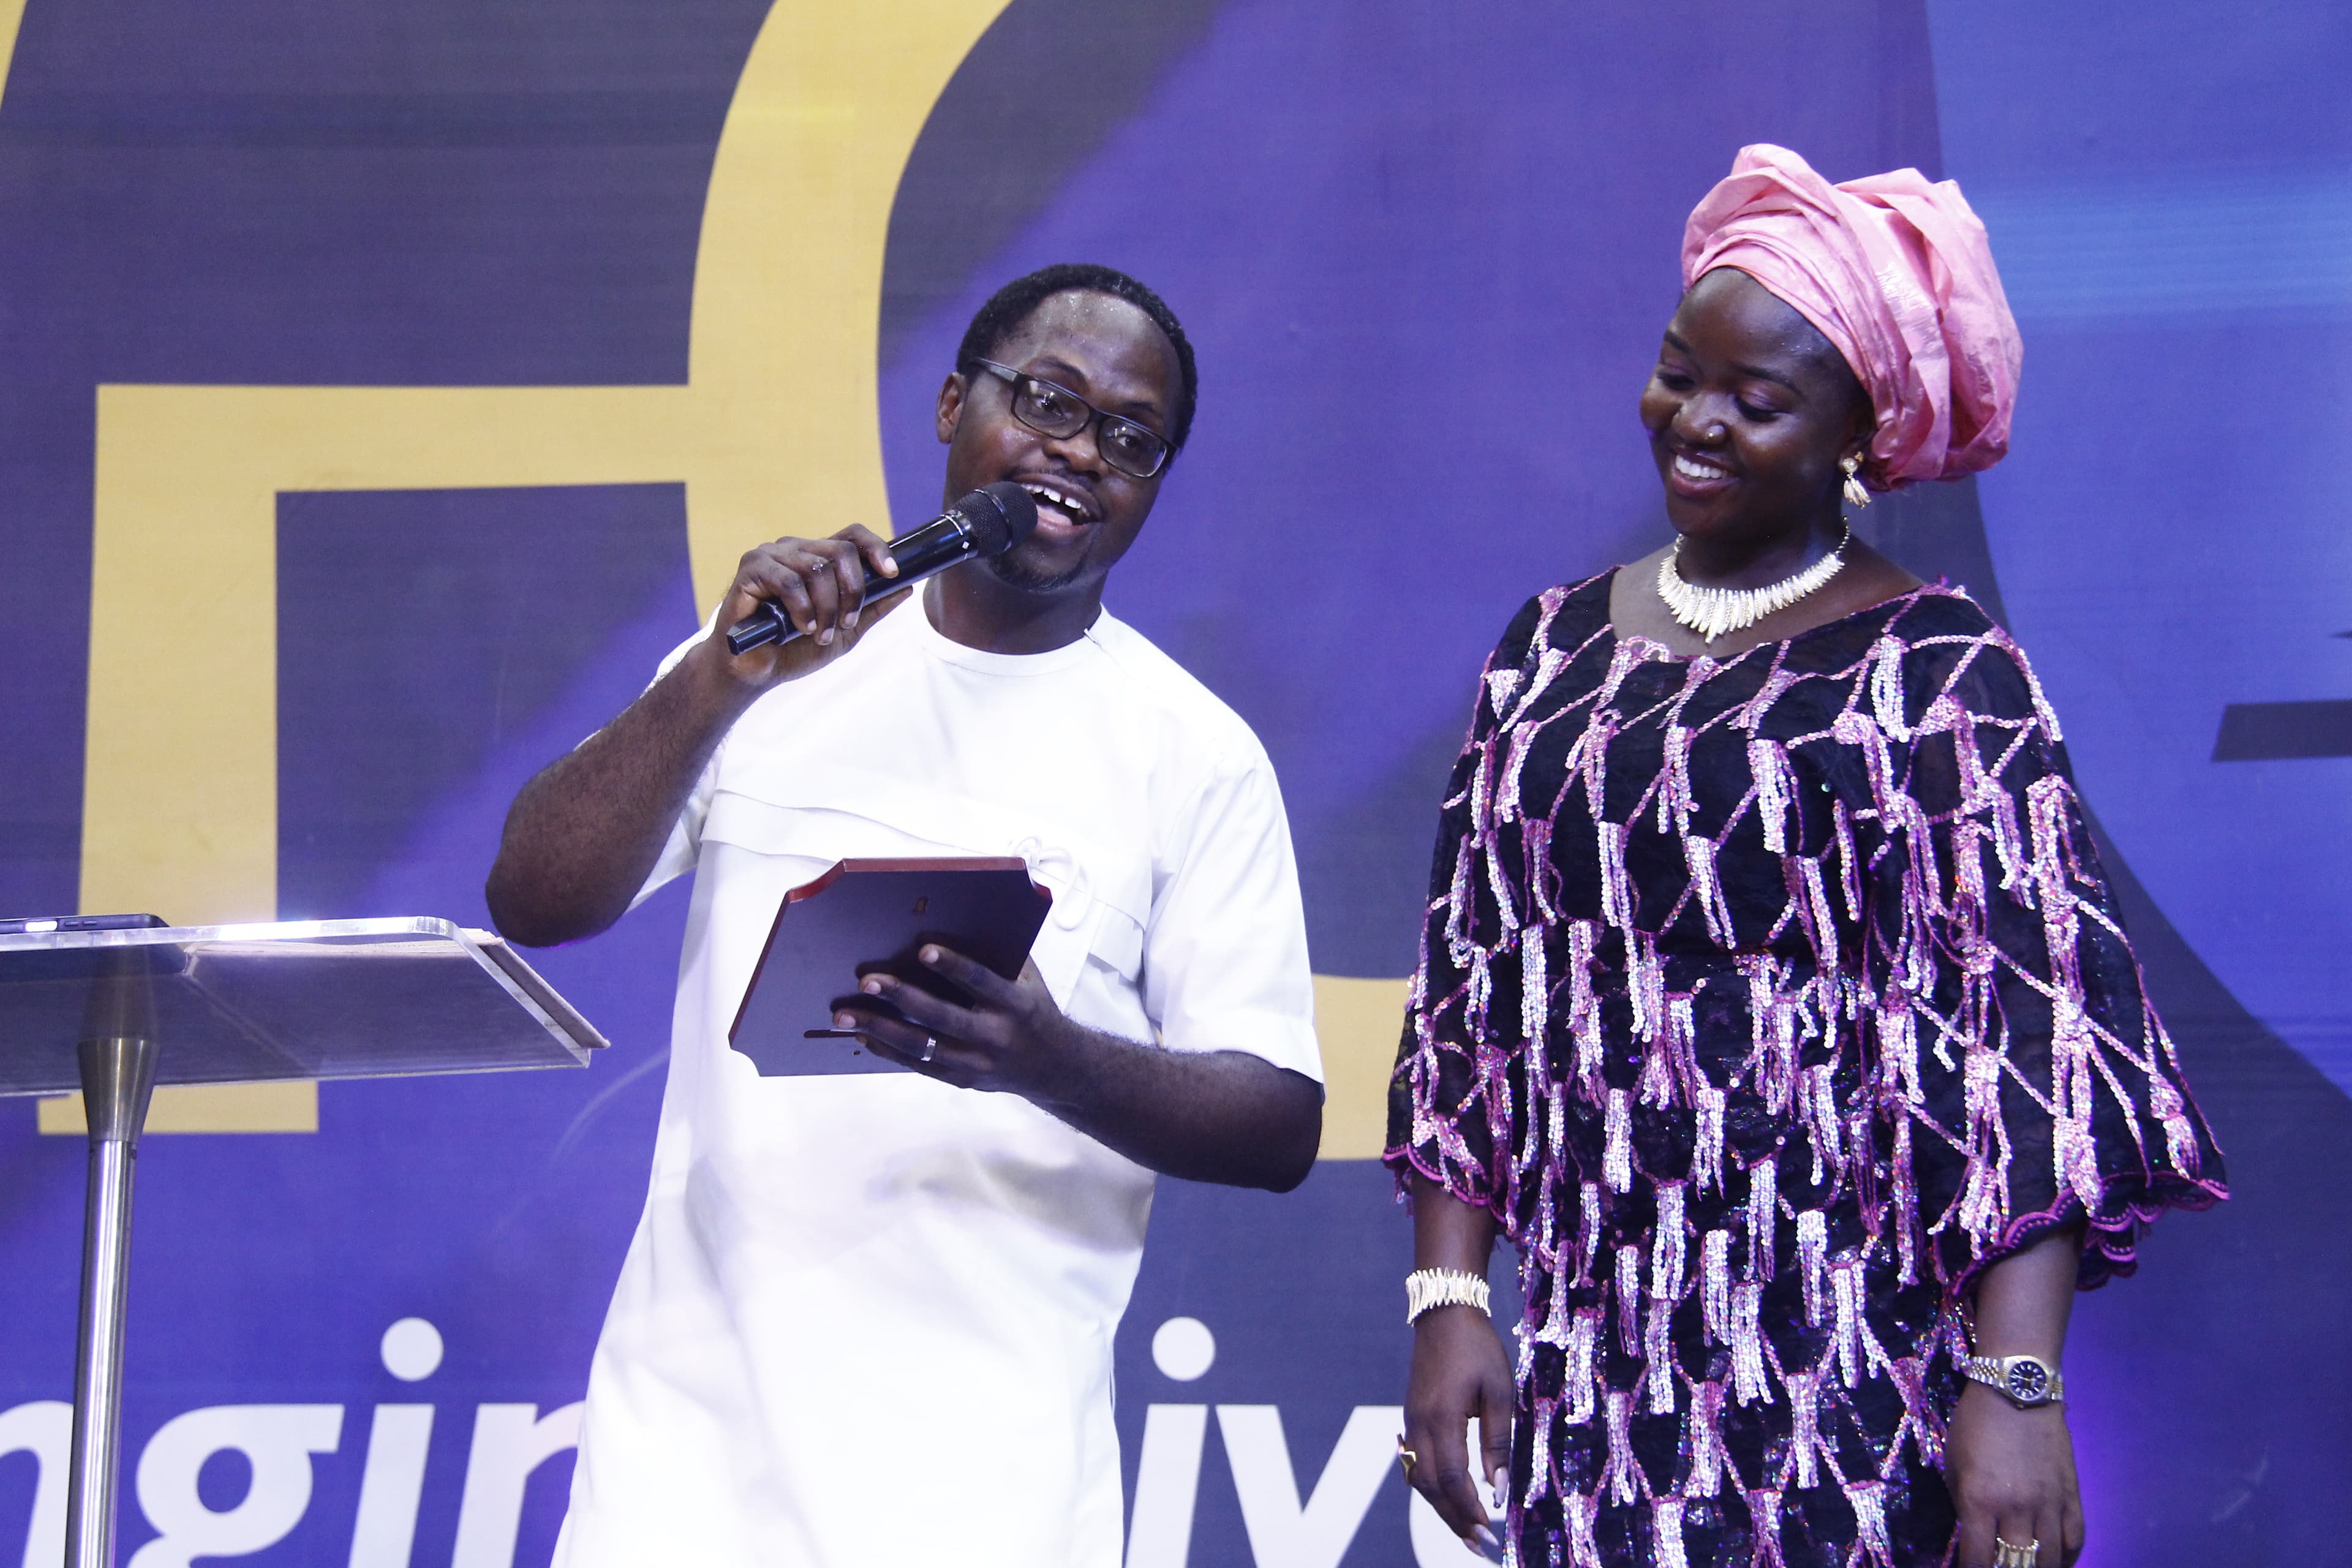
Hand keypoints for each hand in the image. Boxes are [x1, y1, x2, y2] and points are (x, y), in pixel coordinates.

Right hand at [702, 524, 910, 687]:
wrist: (756, 671)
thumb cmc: (794, 649)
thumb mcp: (845, 632)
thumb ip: (872, 609)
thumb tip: (907, 588)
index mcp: (819, 558)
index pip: (853, 536)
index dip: (876, 548)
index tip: (892, 573)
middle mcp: (797, 549)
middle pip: (841, 551)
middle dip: (852, 591)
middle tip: (846, 623)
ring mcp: (773, 555)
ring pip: (817, 567)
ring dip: (826, 607)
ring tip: (819, 633)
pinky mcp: (751, 568)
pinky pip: (789, 580)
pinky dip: (802, 608)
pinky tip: (800, 627)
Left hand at [833, 947, 1073, 1097]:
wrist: (1054, 1066)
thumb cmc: (1033, 1008)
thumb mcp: (1029, 979)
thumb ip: (999, 956)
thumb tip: (956, 921)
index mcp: (1016, 1004)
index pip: (982, 981)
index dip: (953, 965)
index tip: (922, 948)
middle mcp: (996, 1035)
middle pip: (943, 1017)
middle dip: (902, 997)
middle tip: (868, 981)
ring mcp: (977, 1063)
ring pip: (922, 1047)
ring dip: (880, 1029)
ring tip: (845, 1015)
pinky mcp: (962, 1080)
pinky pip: (919, 1066)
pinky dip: (888, 1050)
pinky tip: (863, 1036)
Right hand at [1403, 1304, 1512, 1555]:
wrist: (1444, 1313)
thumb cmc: (1478, 1348)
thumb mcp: (1498, 1392)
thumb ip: (1498, 1442)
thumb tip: (1499, 1488)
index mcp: (1441, 1419)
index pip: (1452, 1480)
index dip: (1469, 1511)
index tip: (1489, 1534)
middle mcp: (1419, 1426)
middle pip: (1430, 1487)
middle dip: (1453, 1520)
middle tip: (1478, 1546)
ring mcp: (1411, 1422)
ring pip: (1418, 1479)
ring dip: (1441, 1508)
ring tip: (1464, 1530)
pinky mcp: (1411, 1418)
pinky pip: (1414, 1463)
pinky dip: (1430, 1488)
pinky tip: (1446, 1499)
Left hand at [1945, 1384, 2083, 1566]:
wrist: (2018, 1390)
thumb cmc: (1975, 1422)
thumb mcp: (1953, 1462)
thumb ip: (1963, 1503)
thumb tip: (1974, 1535)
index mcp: (1979, 1499)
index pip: (1977, 1559)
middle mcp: (2016, 1508)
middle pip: (2015, 1565)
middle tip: (1997, 1566)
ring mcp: (2049, 1505)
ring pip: (2048, 1560)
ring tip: (2022, 1566)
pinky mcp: (2073, 1497)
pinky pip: (2075, 1542)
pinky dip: (2065, 1559)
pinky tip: (2053, 1563)